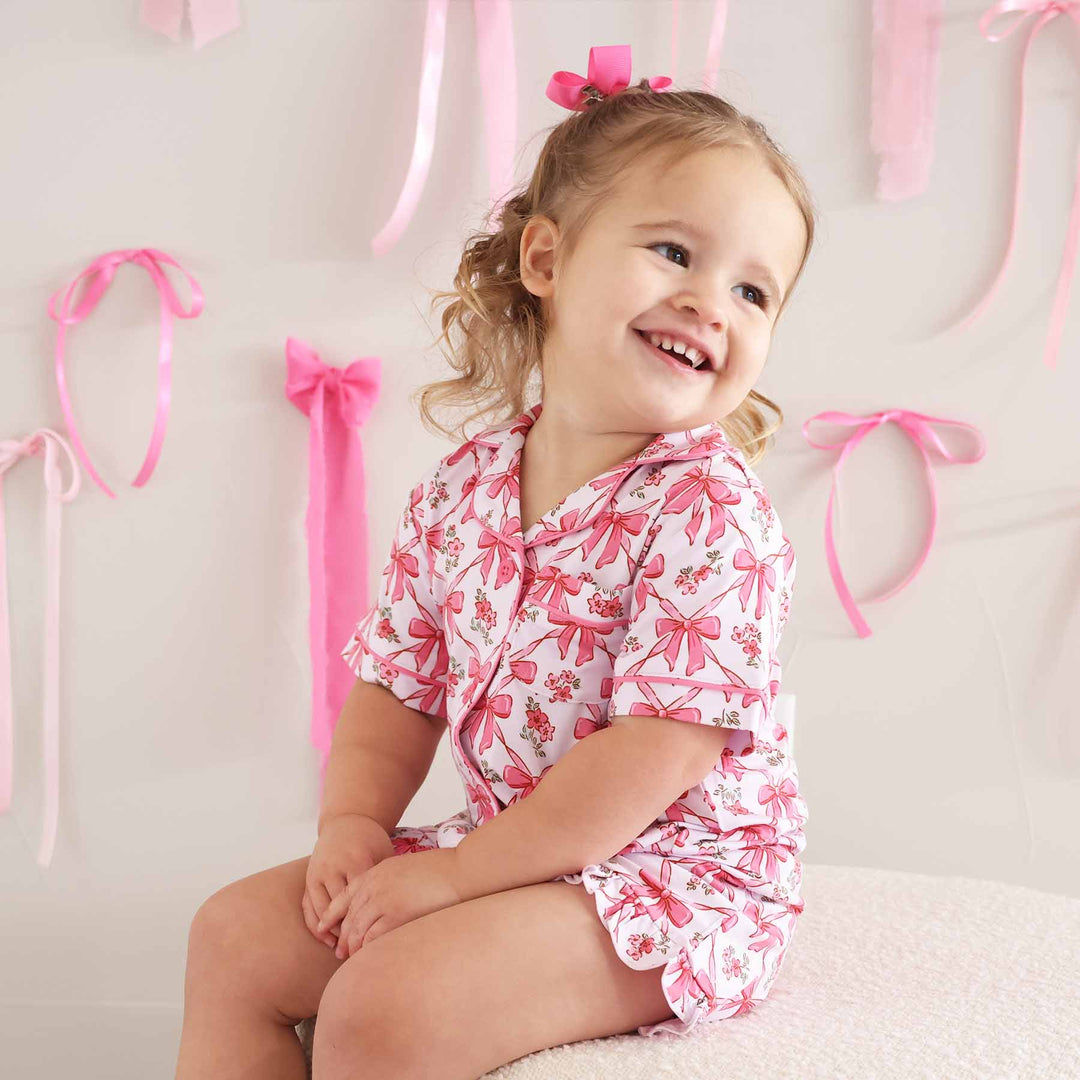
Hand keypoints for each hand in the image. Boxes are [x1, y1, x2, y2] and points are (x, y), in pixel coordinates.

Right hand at [302, 814, 395, 949]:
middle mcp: (335, 867)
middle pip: (341, 909)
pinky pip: (308, 906)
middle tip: (360, 953)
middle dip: (350, 933)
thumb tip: (404, 910)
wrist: (346, 821)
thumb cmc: (371, 841)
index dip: (369, 924)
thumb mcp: (384, 854)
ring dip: (332, 933)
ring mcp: (319, 872)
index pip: (362, 901)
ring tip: (344, 950)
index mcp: (357, 861)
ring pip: (322, 911)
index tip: (377, 942)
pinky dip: (316, 925)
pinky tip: (327, 939)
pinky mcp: (309, 877)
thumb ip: (387, 881)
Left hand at [318, 847, 464, 958]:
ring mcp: (384, 899)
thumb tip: (382, 901)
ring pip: (358, 929)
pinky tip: (367, 959)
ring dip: (353, 947)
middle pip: (349, 916)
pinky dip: (367, 949)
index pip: (344, 896)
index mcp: (376, 872)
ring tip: (352, 960)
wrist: (461, 869)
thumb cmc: (440, 871)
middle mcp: (375, 885)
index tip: (324, 927)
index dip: (331, 914)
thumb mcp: (405, 868)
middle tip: (340, 953)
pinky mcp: (396, 914)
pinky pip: (373, 937)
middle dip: (342, 936)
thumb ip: (388, 882)